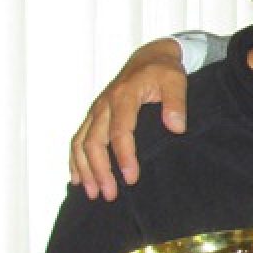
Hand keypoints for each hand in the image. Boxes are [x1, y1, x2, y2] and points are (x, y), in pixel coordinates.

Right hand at [69, 38, 187, 199]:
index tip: (130, 178)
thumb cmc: (163, 71)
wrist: (148, 58)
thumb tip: (176, 127)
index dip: (124, 156)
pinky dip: (75, 160)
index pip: (120, 131)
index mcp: (124, 96)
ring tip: (94, 193)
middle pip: (94, 142)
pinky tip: (78, 180)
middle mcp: (104, 104)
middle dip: (100, 170)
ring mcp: (96, 110)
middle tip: (109, 195)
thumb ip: (176, 103)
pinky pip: (78, 139)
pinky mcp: (94, 115)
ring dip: (84, 169)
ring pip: (81, 143)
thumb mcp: (175, 80)